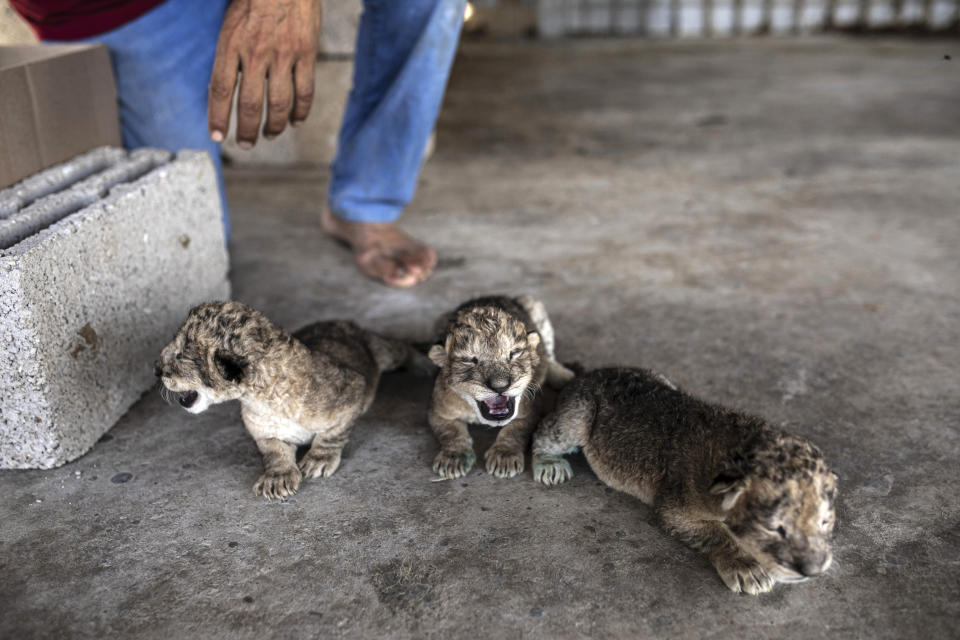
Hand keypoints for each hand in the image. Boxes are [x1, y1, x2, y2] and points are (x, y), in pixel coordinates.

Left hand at [208, 0, 320, 147]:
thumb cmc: (254, 0)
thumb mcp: (231, 25)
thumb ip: (229, 56)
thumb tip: (226, 89)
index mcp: (232, 44)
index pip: (221, 89)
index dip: (218, 116)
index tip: (217, 136)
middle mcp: (256, 53)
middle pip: (250, 104)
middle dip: (247, 131)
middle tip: (245, 144)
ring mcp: (284, 55)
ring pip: (279, 104)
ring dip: (274, 126)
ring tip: (269, 134)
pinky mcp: (306, 54)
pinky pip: (305, 91)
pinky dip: (301, 112)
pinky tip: (296, 122)